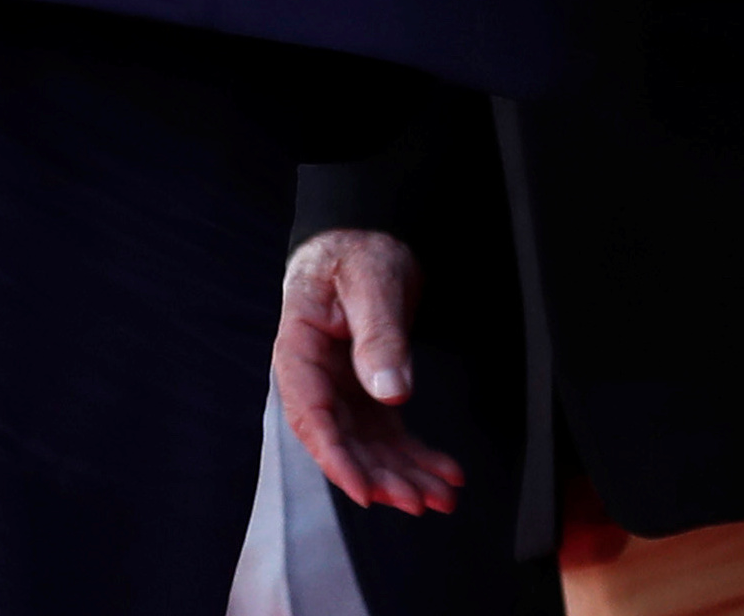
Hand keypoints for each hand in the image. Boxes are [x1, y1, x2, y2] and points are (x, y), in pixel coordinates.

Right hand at [275, 230, 461, 515]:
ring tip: (441, 497)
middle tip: (418, 501)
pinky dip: (417, 456)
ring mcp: (342, 390)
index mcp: (300, 351)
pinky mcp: (368, 393)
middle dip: (380, 477)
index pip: (312, 416)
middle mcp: (317, 379)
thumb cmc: (358, 254)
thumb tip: (391, 394)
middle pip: (343, 441)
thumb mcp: (371, 282)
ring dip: (403, 476)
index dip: (337, 459)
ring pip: (370, 447)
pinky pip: (390, 435)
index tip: (366, 492)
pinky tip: (444, 473)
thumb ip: (378, 335)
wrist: (368, 242)